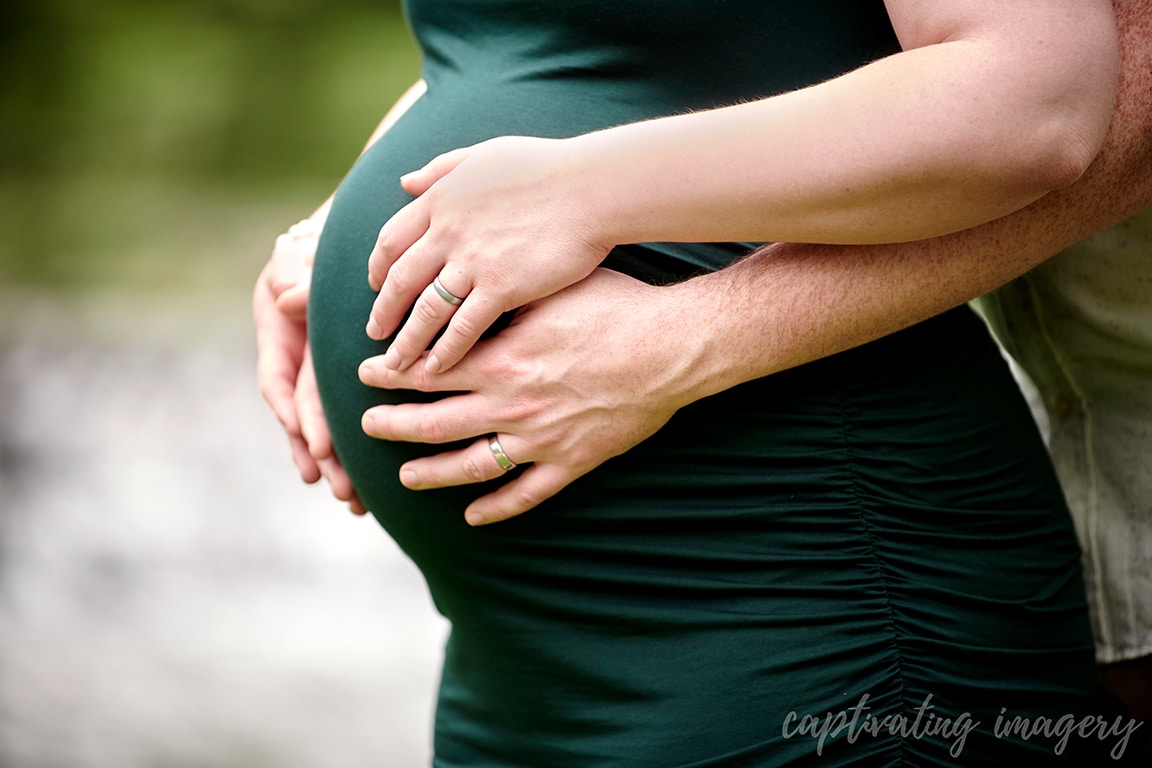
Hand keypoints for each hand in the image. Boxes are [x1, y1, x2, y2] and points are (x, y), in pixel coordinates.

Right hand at [255, 230, 365, 514]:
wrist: (352, 235)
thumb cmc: (322, 237)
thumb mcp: (303, 250)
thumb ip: (295, 272)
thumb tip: (286, 299)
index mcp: (278, 332)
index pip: (280, 380)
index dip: (294, 412)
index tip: (309, 441)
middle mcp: (296, 358)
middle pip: (305, 415)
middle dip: (321, 454)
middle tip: (340, 490)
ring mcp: (321, 370)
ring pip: (328, 423)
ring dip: (338, 463)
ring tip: (355, 502)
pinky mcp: (349, 377)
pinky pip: (351, 414)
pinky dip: (356, 446)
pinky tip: (370, 483)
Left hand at [357, 269, 690, 524]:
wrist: (672, 346)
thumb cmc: (615, 305)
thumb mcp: (549, 290)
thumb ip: (502, 301)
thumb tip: (465, 294)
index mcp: (502, 360)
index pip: (428, 371)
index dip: (391, 374)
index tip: (366, 374)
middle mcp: (512, 404)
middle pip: (435, 423)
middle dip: (394, 425)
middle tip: (367, 426)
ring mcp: (541, 438)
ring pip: (472, 466)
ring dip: (432, 473)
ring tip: (405, 477)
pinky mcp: (573, 461)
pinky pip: (527, 493)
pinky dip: (497, 508)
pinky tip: (473, 517)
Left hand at [364, 136, 612, 374]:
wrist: (589, 186)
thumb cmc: (546, 167)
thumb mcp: (483, 154)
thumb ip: (441, 169)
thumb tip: (405, 182)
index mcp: (441, 200)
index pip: (392, 239)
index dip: (378, 267)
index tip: (375, 286)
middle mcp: (447, 232)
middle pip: (400, 280)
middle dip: (384, 311)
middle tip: (375, 333)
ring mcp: (472, 262)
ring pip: (425, 310)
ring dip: (407, 340)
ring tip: (395, 364)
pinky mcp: (501, 287)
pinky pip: (463, 327)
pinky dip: (446, 350)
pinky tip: (436, 369)